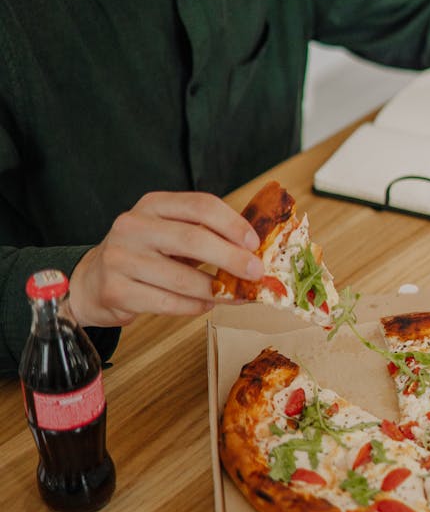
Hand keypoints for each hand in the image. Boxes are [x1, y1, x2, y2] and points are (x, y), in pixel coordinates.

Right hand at [68, 191, 263, 327]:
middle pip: (193, 239)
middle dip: (231, 258)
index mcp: (153, 204)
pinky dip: (194, 307)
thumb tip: (253, 252)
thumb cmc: (143, 256)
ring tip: (235, 296)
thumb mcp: (168, 233)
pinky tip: (206, 305)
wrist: (92, 281)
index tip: (254, 243)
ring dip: (216, 290)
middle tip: (256, 273)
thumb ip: (204, 235)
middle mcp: (133, 226)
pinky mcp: (116, 290)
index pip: (200, 205)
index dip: (232, 223)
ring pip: (181, 278)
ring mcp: (121, 258)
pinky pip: (167, 303)